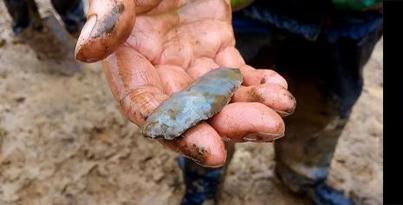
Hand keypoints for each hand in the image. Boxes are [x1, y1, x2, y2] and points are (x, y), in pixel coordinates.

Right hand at [75, 0, 295, 166]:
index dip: (179, 132)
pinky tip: (279, 90)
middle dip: (230, 124)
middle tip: (268, 127)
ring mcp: (191, 64)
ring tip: (282, 107)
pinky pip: (239, 76)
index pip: (149, 109)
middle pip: (194, 112)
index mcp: (130, 64)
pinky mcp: (217, 51)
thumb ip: (109, 17)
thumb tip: (87, 50)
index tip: (213, 150)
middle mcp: (161, 73)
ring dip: (253, 108)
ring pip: (222, 97)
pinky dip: (260, 85)